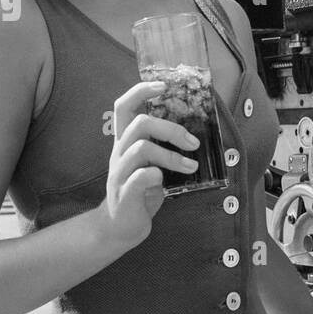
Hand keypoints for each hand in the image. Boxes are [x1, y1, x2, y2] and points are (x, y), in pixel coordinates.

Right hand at [94, 80, 200, 249]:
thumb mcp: (150, 165)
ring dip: (171, 155)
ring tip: (191, 166)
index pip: (124, 106)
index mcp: (125, 143)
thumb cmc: (139, 193)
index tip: (163, 85)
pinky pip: (139, 177)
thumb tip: (194, 133)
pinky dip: (156, 175)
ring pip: (141, 148)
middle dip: (171, 128)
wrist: (118, 228)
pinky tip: (166, 182)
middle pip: (139, 123)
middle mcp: (119, 153)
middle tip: (193, 143)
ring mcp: (120, 173)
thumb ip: (162, 148)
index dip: (141, 91)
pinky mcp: (125, 194)